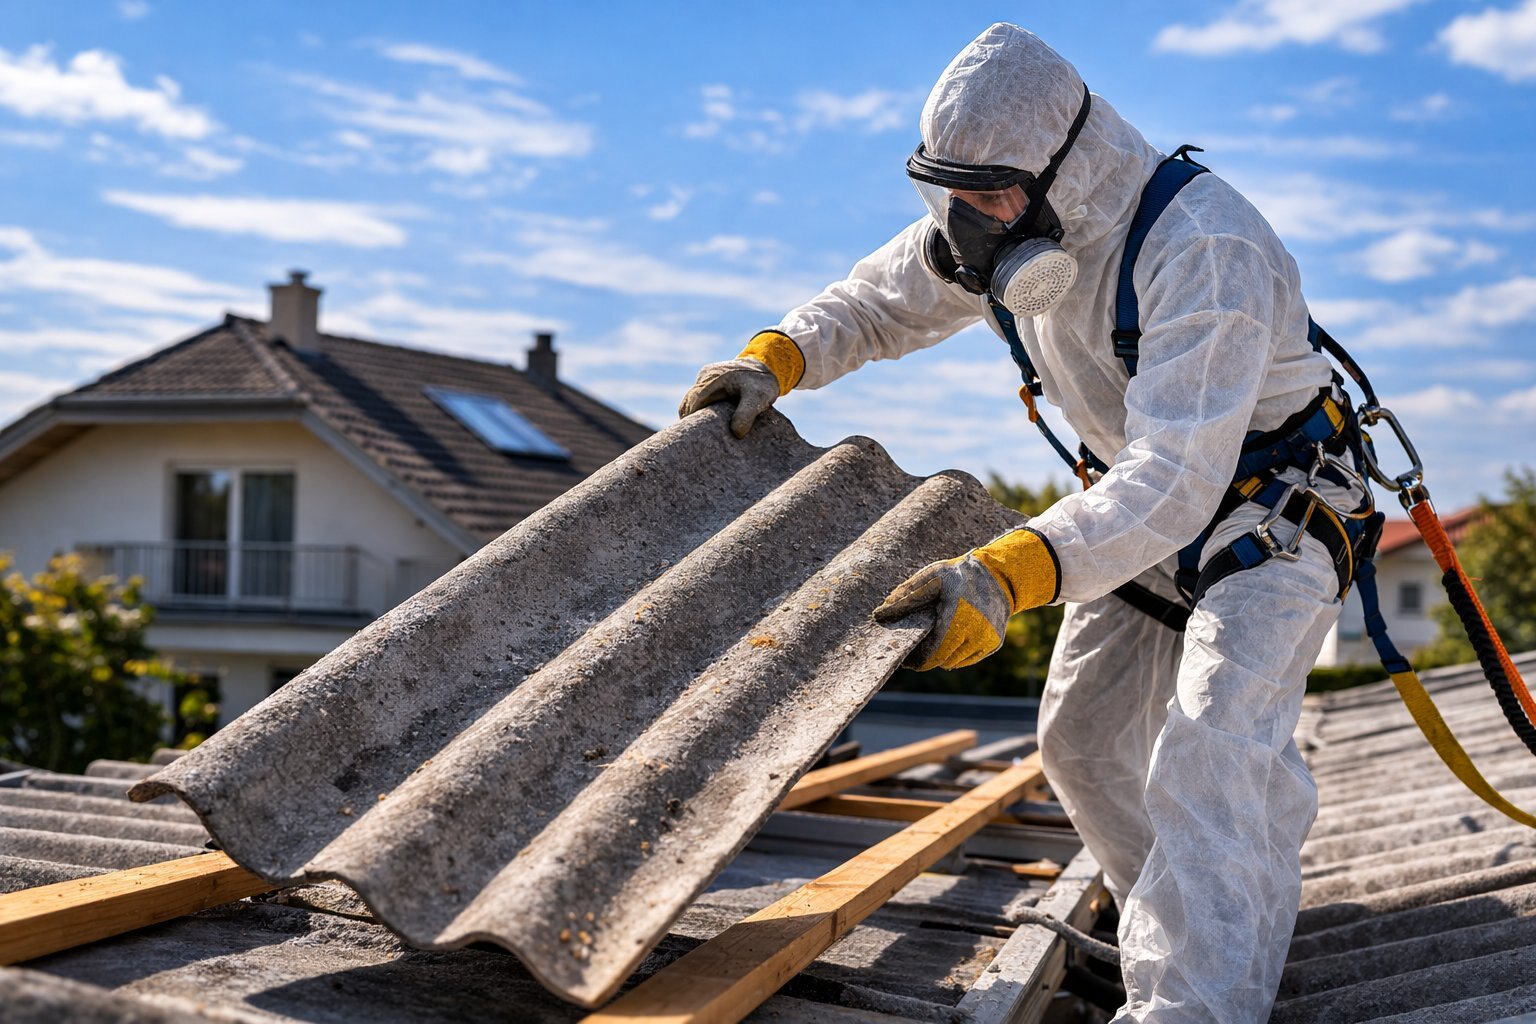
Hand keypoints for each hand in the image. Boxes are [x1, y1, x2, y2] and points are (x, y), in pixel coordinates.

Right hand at [677, 330, 804, 437]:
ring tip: (703, 433)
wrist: (767, 366)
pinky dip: (701, 409)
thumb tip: (736, 433)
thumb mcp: (757, 399)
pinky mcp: (709, 380)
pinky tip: (708, 422)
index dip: (692, 421)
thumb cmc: (762, 384)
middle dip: (691, 420)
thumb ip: (746, 414)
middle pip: (688, 402)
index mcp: (713, 379)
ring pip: (691, 400)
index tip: (697, 437)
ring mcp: (706, 377)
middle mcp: (706, 376)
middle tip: (699, 439)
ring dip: (695, 415)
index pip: (694, 403)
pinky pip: (698, 396)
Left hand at [874, 528, 1057, 670]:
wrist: (998, 574)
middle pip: (941, 660)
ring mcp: (987, 640)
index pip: (931, 652)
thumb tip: (879, 615)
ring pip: (954, 662)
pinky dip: (956, 655)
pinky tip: (949, 640)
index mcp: (957, 616)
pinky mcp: (995, 644)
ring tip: (931, 644)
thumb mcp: (931, 578)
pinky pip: (968, 659)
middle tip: (914, 652)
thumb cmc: (959, 575)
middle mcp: (975, 632)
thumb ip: (906, 597)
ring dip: (940, 657)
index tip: (904, 658)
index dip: (915, 660)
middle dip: (925, 659)